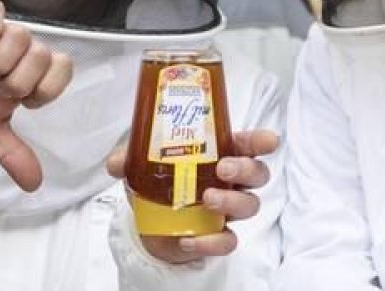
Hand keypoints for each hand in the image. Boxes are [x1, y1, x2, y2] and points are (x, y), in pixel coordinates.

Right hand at [0, 0, 72, 190]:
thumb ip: (12, 153)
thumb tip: (34, 185)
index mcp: (31, 75)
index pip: (64, 69)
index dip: (46, 87)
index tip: (22, 101)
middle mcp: (22, 51)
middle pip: (43, 55)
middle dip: (18, 80)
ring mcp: (1, 33)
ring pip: (22, 36)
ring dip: (0, 60)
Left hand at [107, 129, 279, 263]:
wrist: (151, 224)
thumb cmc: (160, 183)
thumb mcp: (143, 166)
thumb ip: (131, 159)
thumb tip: (117, 162)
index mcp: (221, 154)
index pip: (248, 144)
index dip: (261, 141)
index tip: (267, 141)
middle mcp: (231, 181)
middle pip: (258, 173)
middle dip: (246, 169)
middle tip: (223, 168)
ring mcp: (228, 210)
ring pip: (250, 205)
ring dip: (232, 201)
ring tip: (206, 199)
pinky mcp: (218, 236)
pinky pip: (228, 241)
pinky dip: (210, 242)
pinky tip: (188, 238)